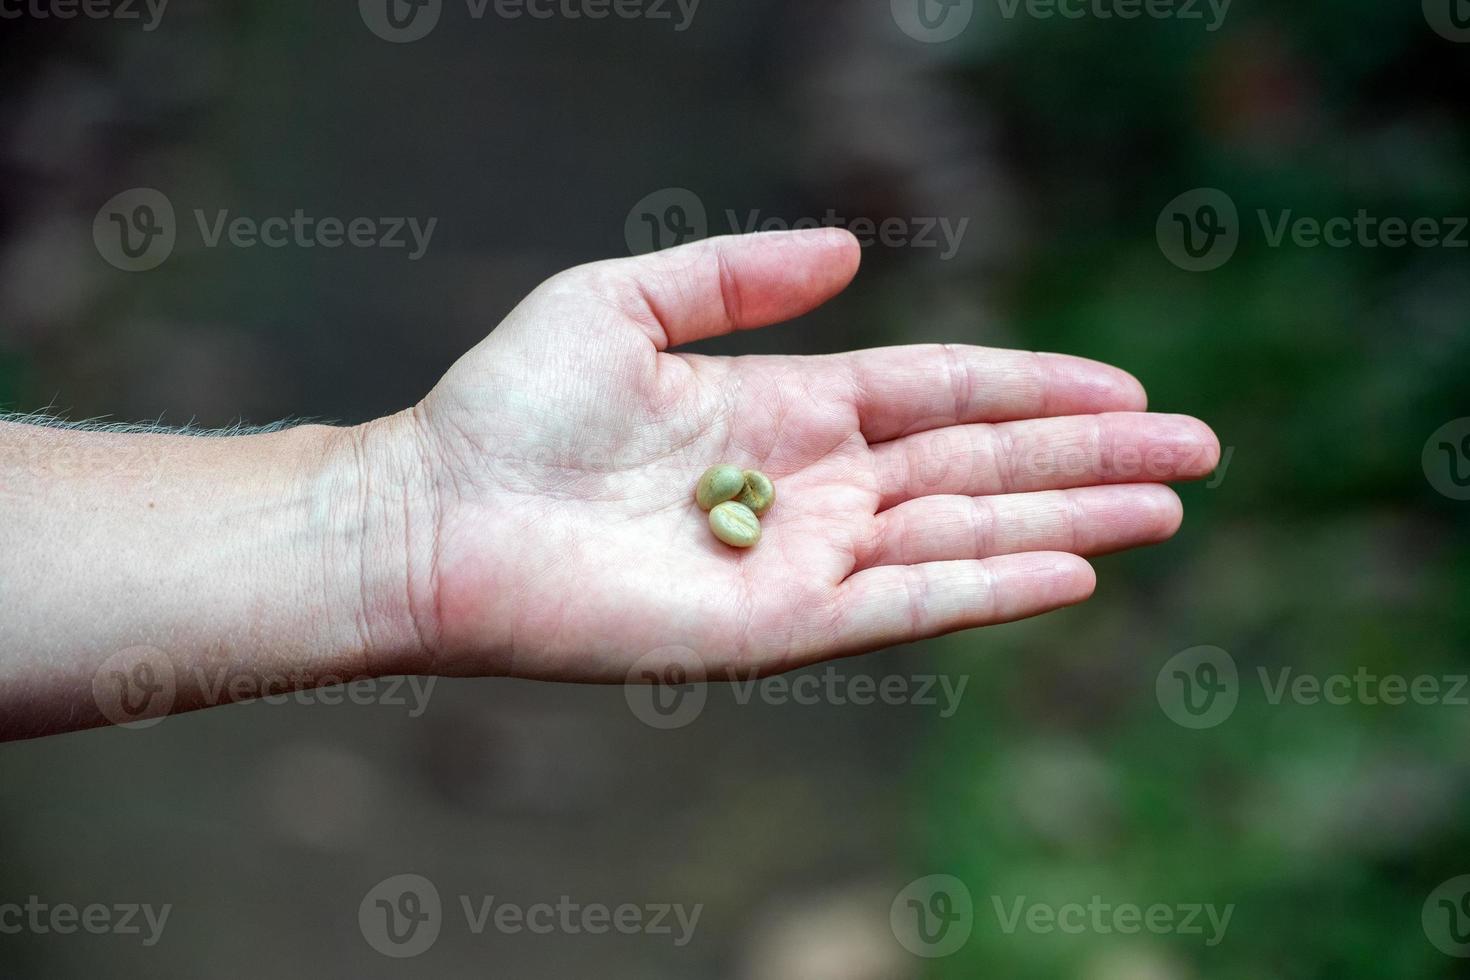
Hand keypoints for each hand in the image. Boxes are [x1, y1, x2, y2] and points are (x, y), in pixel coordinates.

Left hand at [360, 229, 1219, 682]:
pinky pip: (900, 608)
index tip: (1124, 385)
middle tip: (1197, 451)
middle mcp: (811, 488)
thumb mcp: (622, 300)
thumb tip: (853, 253)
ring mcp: (800, 562)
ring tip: (1165, 508)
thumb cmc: (511, 407)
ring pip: (961, 538)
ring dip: (1067, 522)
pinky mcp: (774, 630)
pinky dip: (986, 591)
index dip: (1033, 389)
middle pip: (978, 469)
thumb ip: (736, 275)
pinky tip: (1071, 571)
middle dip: (1087, 459)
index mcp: (787, 409)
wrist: (434, 515)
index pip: (940, 396)